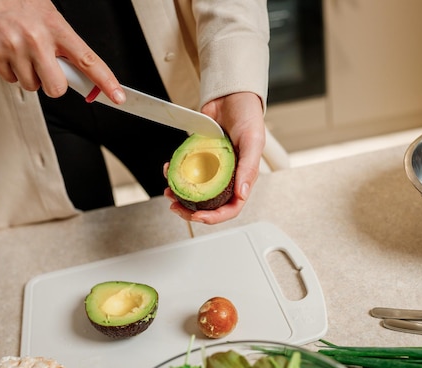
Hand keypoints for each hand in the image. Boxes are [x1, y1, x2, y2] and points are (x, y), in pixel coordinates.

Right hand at [0, 0, 124, 102]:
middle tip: (45, 67)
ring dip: (28, 74)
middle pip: (57, 87)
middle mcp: (37, 38)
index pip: (89, 60)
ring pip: (32, 86)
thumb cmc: (12, 1)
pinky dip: (9, 70)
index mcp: (56, 26)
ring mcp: (15, 48)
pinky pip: (11, 80)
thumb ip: (62, 42)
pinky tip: (6, 51)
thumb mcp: (45, 13)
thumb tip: (79, 69)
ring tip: (20, 51)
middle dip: (53, 84)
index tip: (118, 96)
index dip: (106, 81)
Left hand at [164, 92, 265, 223]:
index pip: (231, 208)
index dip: (215, 217)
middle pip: (210, 205)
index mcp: (243, 178)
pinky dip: (175, 172)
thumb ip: (249, 168)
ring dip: (181, 195)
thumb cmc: (248, 117)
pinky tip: (168, 169)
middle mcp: (227, 177)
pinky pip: (186, 170)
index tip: (198, 217)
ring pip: (196, 190)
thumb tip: (243, 194)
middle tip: (176, 207)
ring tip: (168, 192)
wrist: (231, 96)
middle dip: (191, 211)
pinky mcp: (199, 157)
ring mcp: (212, 168)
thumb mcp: (253, 141)